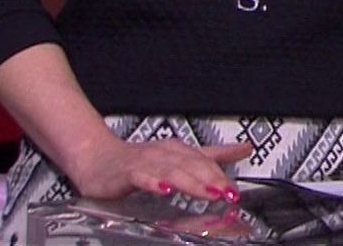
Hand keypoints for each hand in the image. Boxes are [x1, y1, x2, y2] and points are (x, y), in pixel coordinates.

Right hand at [64, 134, 253, 201]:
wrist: (97, 158)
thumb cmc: (140, 160)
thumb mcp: (180, 156)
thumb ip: (213, 155)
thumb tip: (245, 148)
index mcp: (179, 151)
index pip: (205, 162)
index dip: (221, 175)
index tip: (236, 192)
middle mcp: (165, 154)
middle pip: (192, 165)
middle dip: (212, 179)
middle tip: (228, 194)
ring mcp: (146, 162)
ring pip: (172, 170)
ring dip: (191, 181)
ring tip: (208, 193)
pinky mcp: (126, 172)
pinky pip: (141, 176)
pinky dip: (153, 182)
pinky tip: (164, 190)